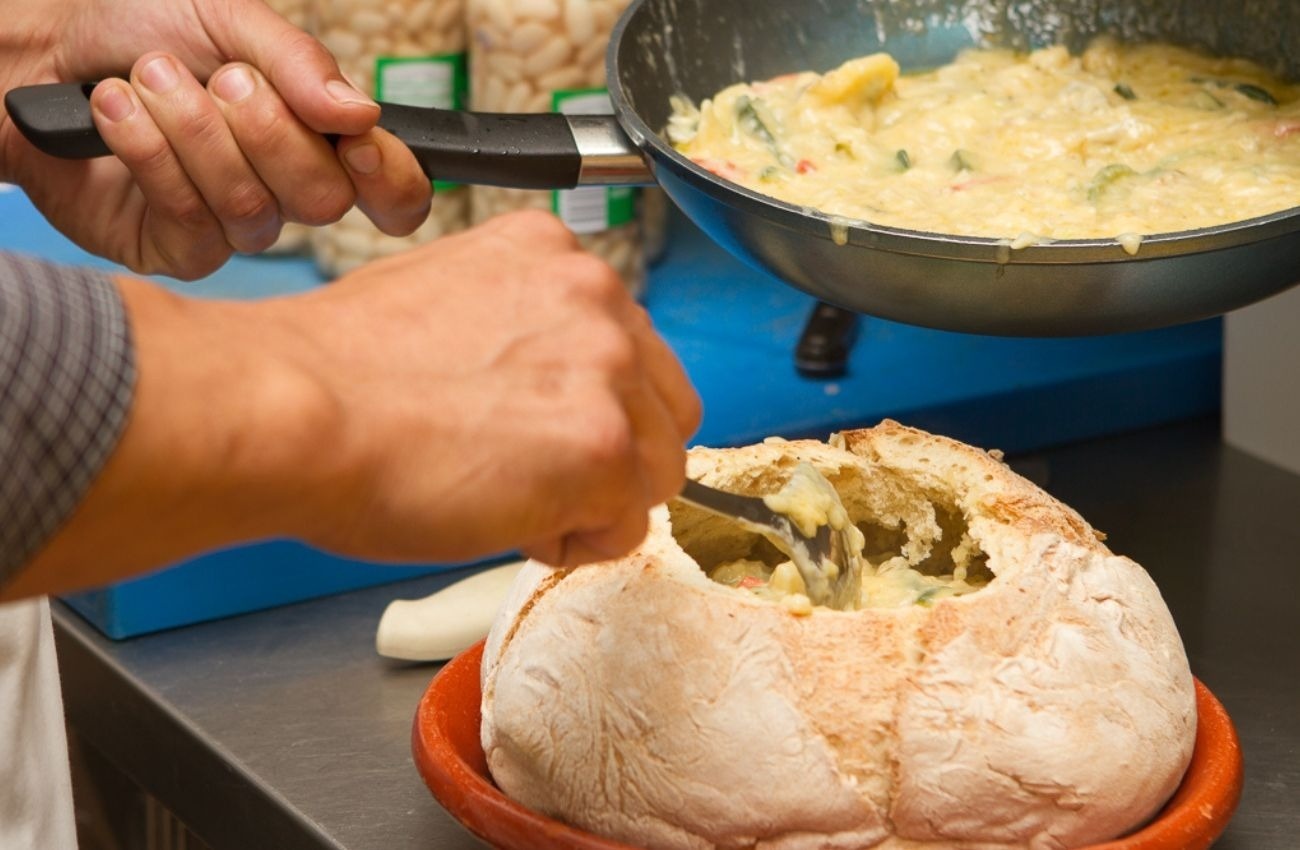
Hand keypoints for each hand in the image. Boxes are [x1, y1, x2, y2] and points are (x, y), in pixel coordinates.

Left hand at [0, 0, 429, 278]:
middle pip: (325, 200)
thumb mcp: (229, 16)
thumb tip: (362, 113)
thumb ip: (300, 62)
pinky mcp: (175, 249)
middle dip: (270, 131)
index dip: (393, 180)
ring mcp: (232, 227)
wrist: (42, 50)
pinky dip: (150, 154)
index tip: (360, 144)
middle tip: (223, 79)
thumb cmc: (140, 27)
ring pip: (254, 210)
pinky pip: (191, 220)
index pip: (393, 193)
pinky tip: (115, 112)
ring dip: (195, 131)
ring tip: (148, 77)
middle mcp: (285, 192)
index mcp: (319, 140)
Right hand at [283, 211, 702, 565]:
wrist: (294, 411)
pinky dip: (571, 543)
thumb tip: (543, 388)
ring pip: (654, 471)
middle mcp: (596, 297)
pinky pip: (626, 528)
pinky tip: (503, 519)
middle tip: (530, 475)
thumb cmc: (335, 375)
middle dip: (611, 454)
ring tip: (504, 497)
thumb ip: (519, 331)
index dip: (588, 407)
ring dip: (592, 501)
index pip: (628, 349)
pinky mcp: (602, 447)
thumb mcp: (443, 306)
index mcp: (555, 256)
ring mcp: (608, 370)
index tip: (540, 432)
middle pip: (662, 408)